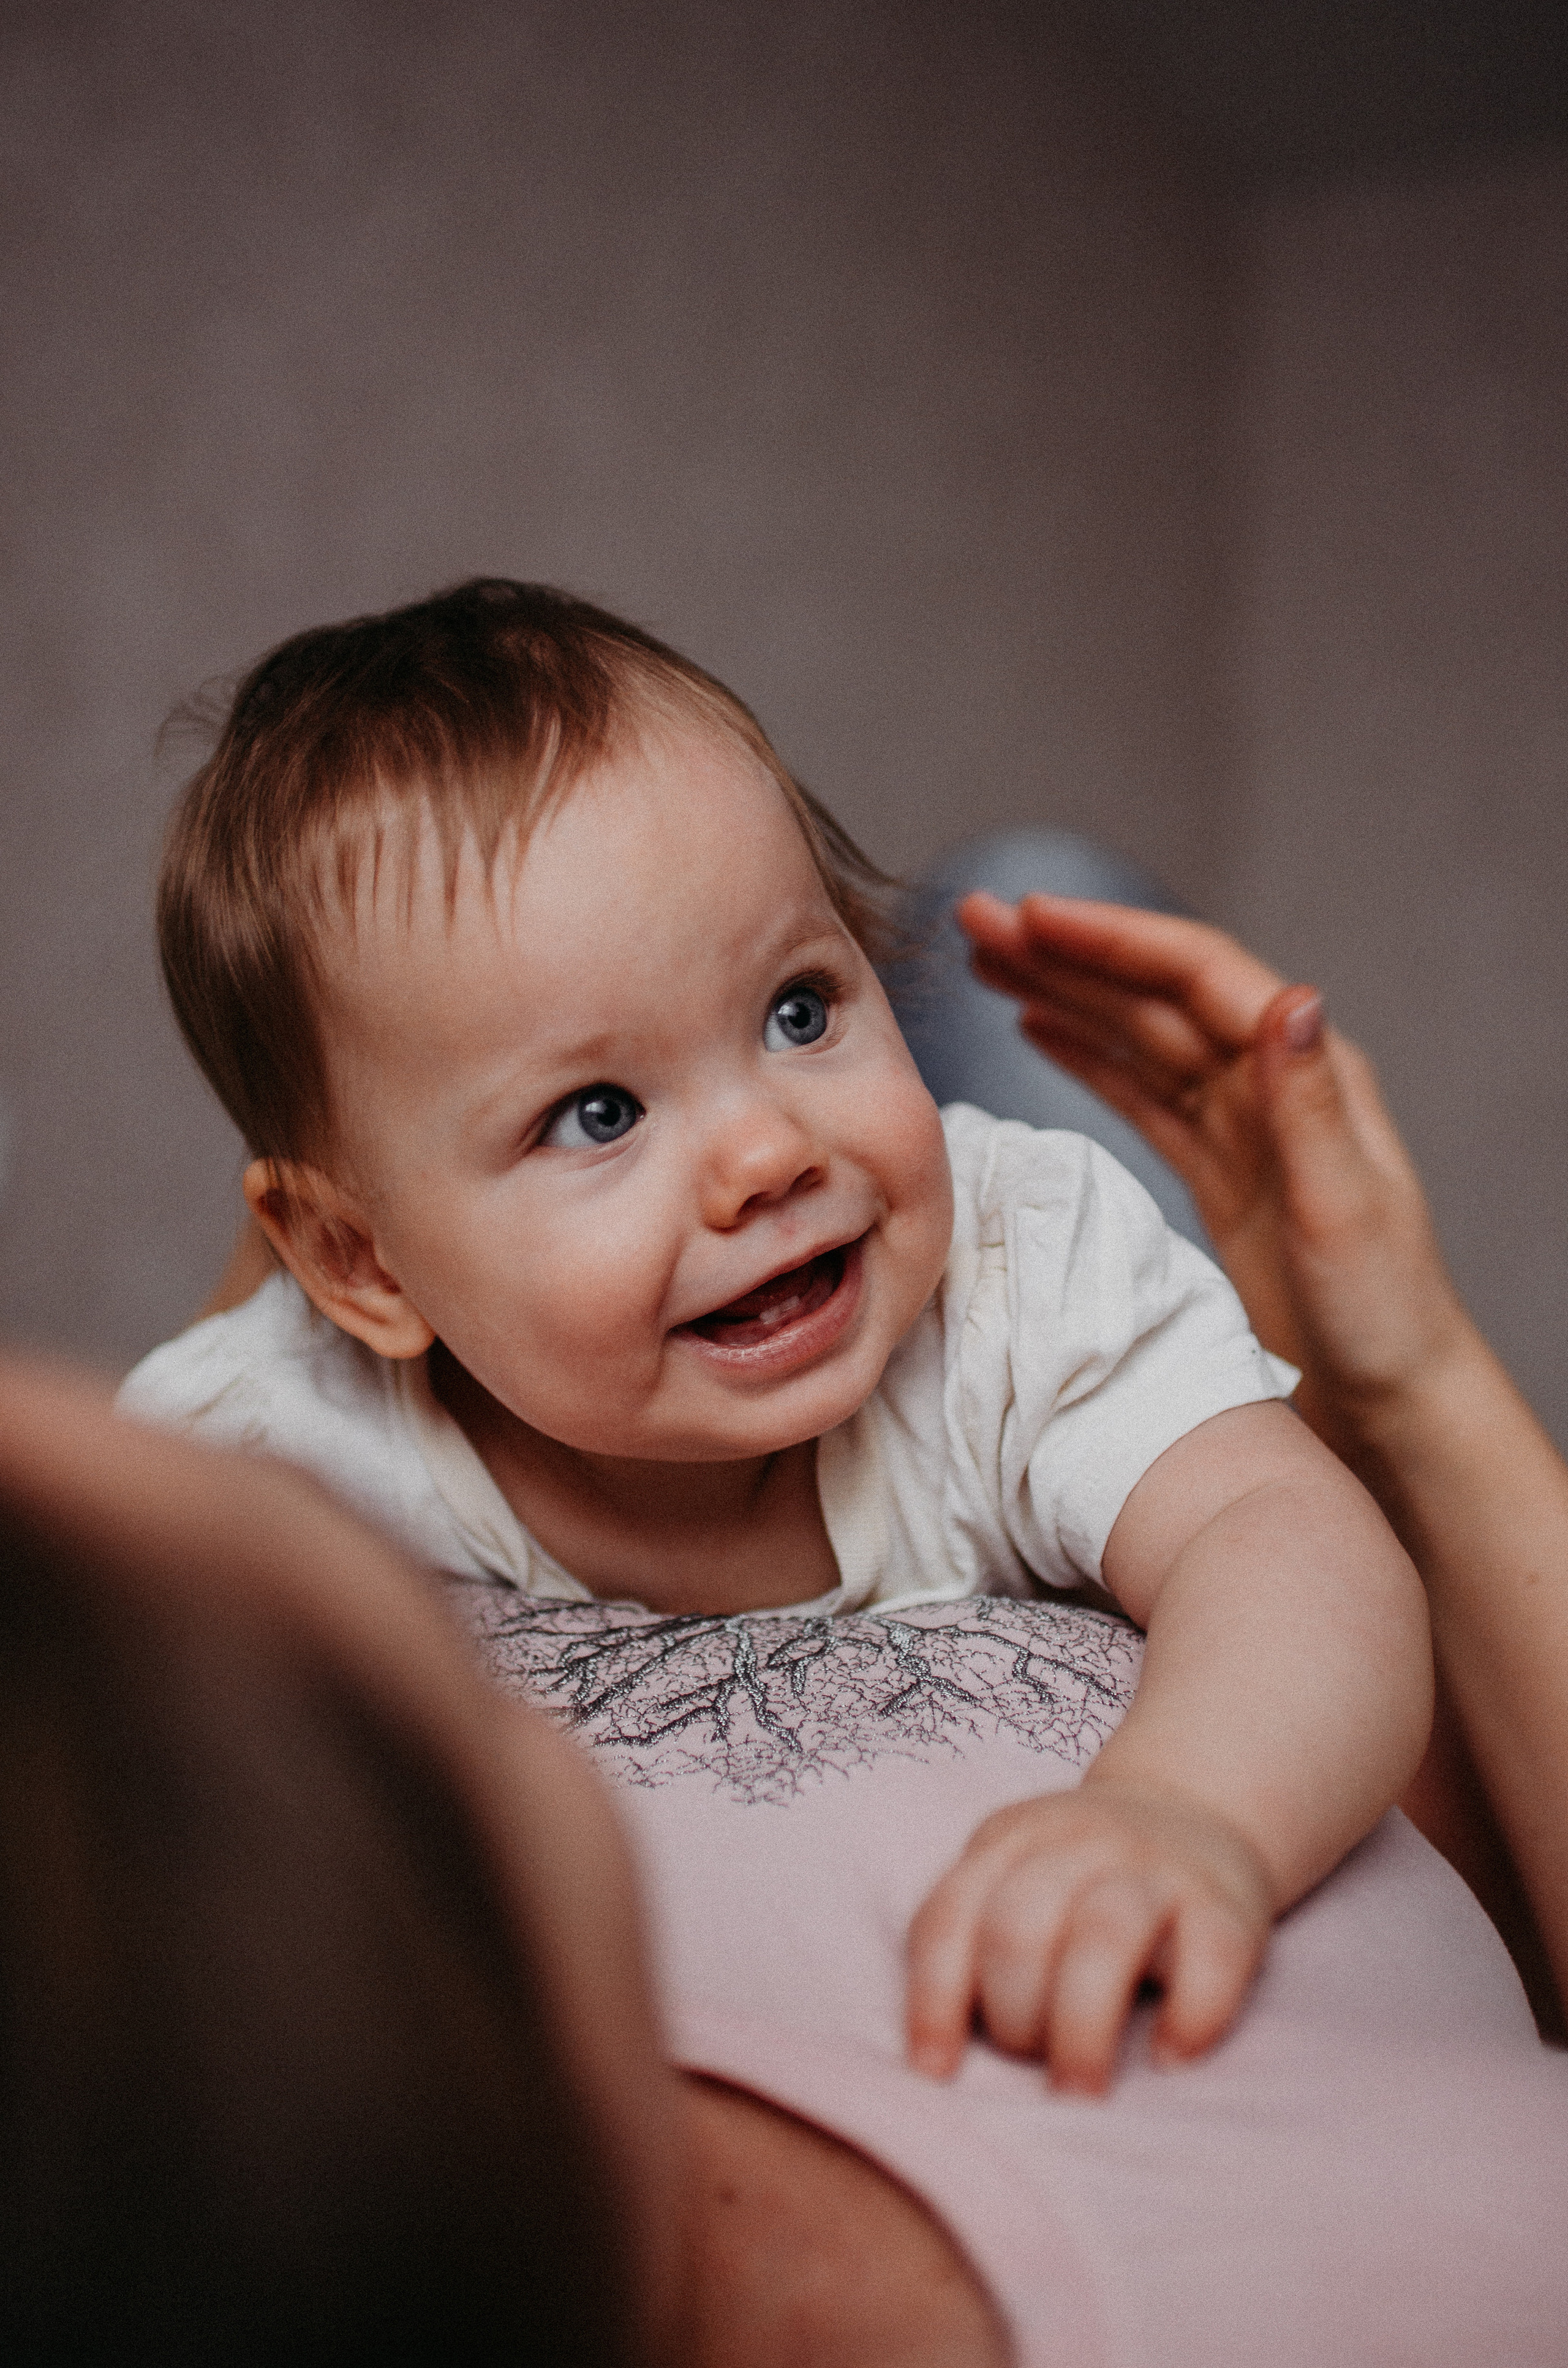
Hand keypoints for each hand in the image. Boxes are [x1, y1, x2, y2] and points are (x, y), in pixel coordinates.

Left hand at [905, 1778, 1271, 2094]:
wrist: (1196, 1808)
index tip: (934, 2074)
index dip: (934, 2000)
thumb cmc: (1084, 1879)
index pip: (951, 1917)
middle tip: (1032, 2065)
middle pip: (1020, 1928)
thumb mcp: (1015, 1876)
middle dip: (1014, 2017)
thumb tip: (938, 2058)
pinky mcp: (1228, 1905)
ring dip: (1082, 2027)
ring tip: (1079, 2091)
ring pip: (1105, 1935)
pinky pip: (1211, 1959)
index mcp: (1010, 1840)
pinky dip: (1188, 2017)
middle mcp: (1079, 1843)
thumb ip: (976, 1937)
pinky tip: (1169, 2056)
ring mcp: (1156, 1868)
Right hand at [956, 890, 1473, 1450]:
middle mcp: (1270, 1080)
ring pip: (1137, 1035)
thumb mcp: (1345, 1209)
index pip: (1195, 976)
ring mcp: (1239, 1122)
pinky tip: (1037, 1028)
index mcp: (1307, 1071)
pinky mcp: (1214, 1167)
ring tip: (987, 959)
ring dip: (1064, 992)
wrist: (1389, 1399)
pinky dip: (1087, 1056)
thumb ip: (1309, 1105)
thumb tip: (1292, 997)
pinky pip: (1140, 1092)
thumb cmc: (1385, 1314)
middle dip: (1067, 952)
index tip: (1032, 916)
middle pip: (1153, 993)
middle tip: (978, 920)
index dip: (1112, 939)